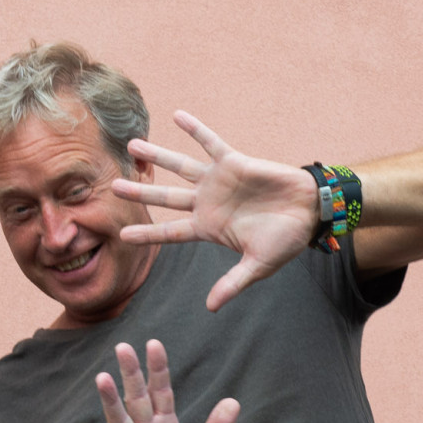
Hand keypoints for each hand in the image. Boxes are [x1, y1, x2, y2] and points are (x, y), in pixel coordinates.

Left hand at [112, 111, 319, 310]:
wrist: (310, 212)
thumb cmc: (285, 241)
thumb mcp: (257, 266)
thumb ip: (233, 284)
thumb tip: (211, 307)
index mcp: (209, 228)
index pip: (171, 232)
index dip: (147, 235)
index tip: (121, 237)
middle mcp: (207, 203)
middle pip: (165, 198)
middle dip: (140, 193)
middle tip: (113, 187)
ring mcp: (218, 181)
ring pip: (179, 167)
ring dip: (157, 156)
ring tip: (132, 145)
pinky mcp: (233, 162)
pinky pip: (210, 142)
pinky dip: (195, 129)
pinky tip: (177, 115)